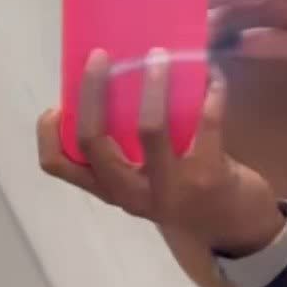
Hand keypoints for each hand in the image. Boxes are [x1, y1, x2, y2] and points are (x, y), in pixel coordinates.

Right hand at [37, 50, 284, 254]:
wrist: (238, 230)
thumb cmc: (186, 194)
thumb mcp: (146, 179)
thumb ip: (128, 146)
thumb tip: (119, 79)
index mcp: (111, 188)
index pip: (60, 166)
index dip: (48, 134)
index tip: (56, 104)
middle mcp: (133, 193)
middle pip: (94, 141)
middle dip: (92, 92)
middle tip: (100, 56)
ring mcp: (171, 186)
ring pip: (149, 129)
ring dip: (153, 86)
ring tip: (158, 56)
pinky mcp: (209, 175)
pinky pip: (206, 121)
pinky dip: (210, 91)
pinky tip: (211, 75)